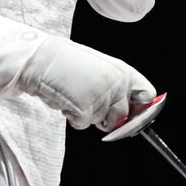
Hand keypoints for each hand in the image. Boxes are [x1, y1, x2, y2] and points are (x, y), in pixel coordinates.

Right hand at [22, 36, 158, 130]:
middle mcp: (116, 85)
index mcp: (122, 71)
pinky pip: (82, 124)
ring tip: (73, 94)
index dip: (140, 108)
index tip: (133, 114)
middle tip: (90, 101)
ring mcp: (101, 99)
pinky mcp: (84, 110)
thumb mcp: (99, 66)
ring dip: (87, 114)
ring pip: (100, 122)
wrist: (39, 60)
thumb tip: (128, 108)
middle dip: (108, 117)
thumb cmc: (65, 62)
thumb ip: (116, 84)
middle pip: (122, 117)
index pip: (146, 96)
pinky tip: (65, 100)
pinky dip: (72, 117)